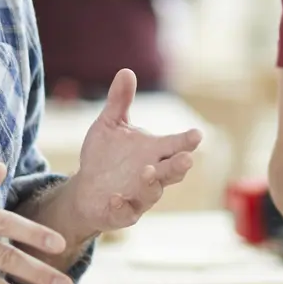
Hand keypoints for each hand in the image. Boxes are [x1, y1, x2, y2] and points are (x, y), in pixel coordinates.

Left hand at [67, 69, 202, 231]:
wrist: (85, 188)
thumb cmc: (105, 156)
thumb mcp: (110, 125)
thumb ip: (119, 101)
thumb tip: (126, 71)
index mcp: (154, 151)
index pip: (176, 145)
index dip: (187, 141)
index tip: (197, 134)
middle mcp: (152, 174)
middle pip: (172, 171)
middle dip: (179, 165)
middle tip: (186, 159)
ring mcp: (139, 195)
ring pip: (153, 192)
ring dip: (152, 183)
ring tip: (147, 171)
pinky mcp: (123, 212)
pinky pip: (126, 211)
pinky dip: (122, 205)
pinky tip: (114, 197)